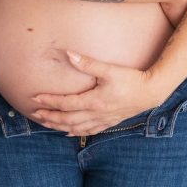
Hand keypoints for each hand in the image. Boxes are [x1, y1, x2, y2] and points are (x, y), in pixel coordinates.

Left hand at [30, 51, 173, 135]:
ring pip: (76, 128)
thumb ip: (88, 63)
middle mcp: (96, 114)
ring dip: (59, 126)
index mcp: (94, 101)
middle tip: (35, 113)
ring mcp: (103, 120)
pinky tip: (68, 132)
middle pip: (67, 119)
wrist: (151, 92)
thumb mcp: (109, 69)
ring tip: (46, 123)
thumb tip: (69, 54)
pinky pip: (88, 131)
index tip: (35, 98)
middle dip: (50, 117)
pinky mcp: (109, 122)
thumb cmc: (131, 79)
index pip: (66, 104)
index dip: (50, 101)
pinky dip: (76, 133)